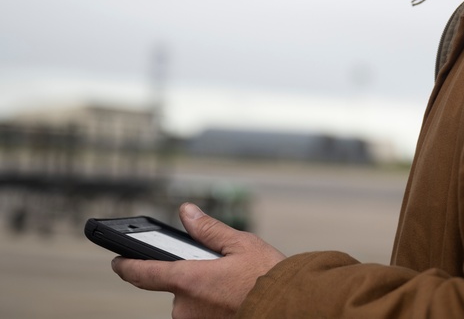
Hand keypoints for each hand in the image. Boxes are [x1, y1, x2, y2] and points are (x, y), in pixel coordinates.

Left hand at [112, 202, 285, 318]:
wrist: (289, 308)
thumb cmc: (268, 278)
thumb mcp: (241, 244)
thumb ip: (209, 229)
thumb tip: (187, 213)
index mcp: (189, 280)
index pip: (144, 272)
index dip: (127, 265)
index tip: (117, 261)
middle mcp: (185, 307)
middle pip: (178, 285)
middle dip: (194, 274)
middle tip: (223, 268)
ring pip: (191, 301)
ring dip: (205, 291)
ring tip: (235, 285)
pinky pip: (202, 313)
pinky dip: (213, 304)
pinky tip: (235, 297)